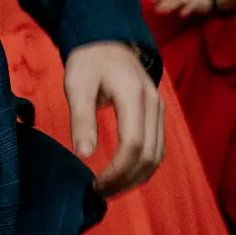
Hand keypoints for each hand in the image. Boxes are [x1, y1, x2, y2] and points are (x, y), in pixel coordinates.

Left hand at [64, 41, 164, 195]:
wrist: (107, 41)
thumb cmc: (88, 62)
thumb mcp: (77, 85)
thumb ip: (82, 118)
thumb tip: (84, 154)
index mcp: (133, 95)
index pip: (133, 144)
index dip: (117, 170)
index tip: (95, 184)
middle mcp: (153, 105)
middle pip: (149, 155)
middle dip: (126, 180)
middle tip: (99, 193)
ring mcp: (158, 110)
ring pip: (157, 156)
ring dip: (135, 178)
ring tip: (109, 189)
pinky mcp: (157, 115)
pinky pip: (156, 148)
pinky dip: (141, 167)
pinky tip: (121, 176)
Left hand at [149, 0, 214, 16]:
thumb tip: (153, 2)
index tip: (151, 1)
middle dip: (163, 2)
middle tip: (156, 10)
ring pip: (180, 0)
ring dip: (171, 6)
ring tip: (163, 12)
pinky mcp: (198, 2)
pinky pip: (192, 6)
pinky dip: (186, 10)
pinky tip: (181, 15)